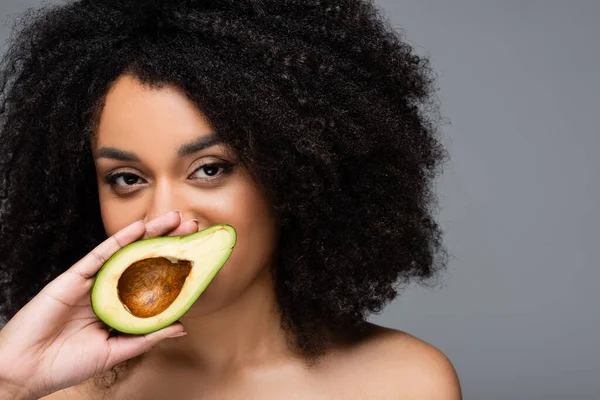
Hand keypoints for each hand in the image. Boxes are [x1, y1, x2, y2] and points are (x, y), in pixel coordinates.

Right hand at [0, 211, 198, 399]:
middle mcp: (107, 289)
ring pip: (125, 251)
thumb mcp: (116, 351)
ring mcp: (90, 281)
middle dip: (167, 242)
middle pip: (142, 259)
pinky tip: (139, 228)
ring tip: (174, 219)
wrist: (26, 370)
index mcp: (117, 306)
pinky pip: (99, 254)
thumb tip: (181, 326)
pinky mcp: (73, 277)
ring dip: (149, 233)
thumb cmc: (67, 364)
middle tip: (192, 226)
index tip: (195, 253)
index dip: (172, 265)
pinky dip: (120, 240)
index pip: (150, 279)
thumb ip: (146, 336)